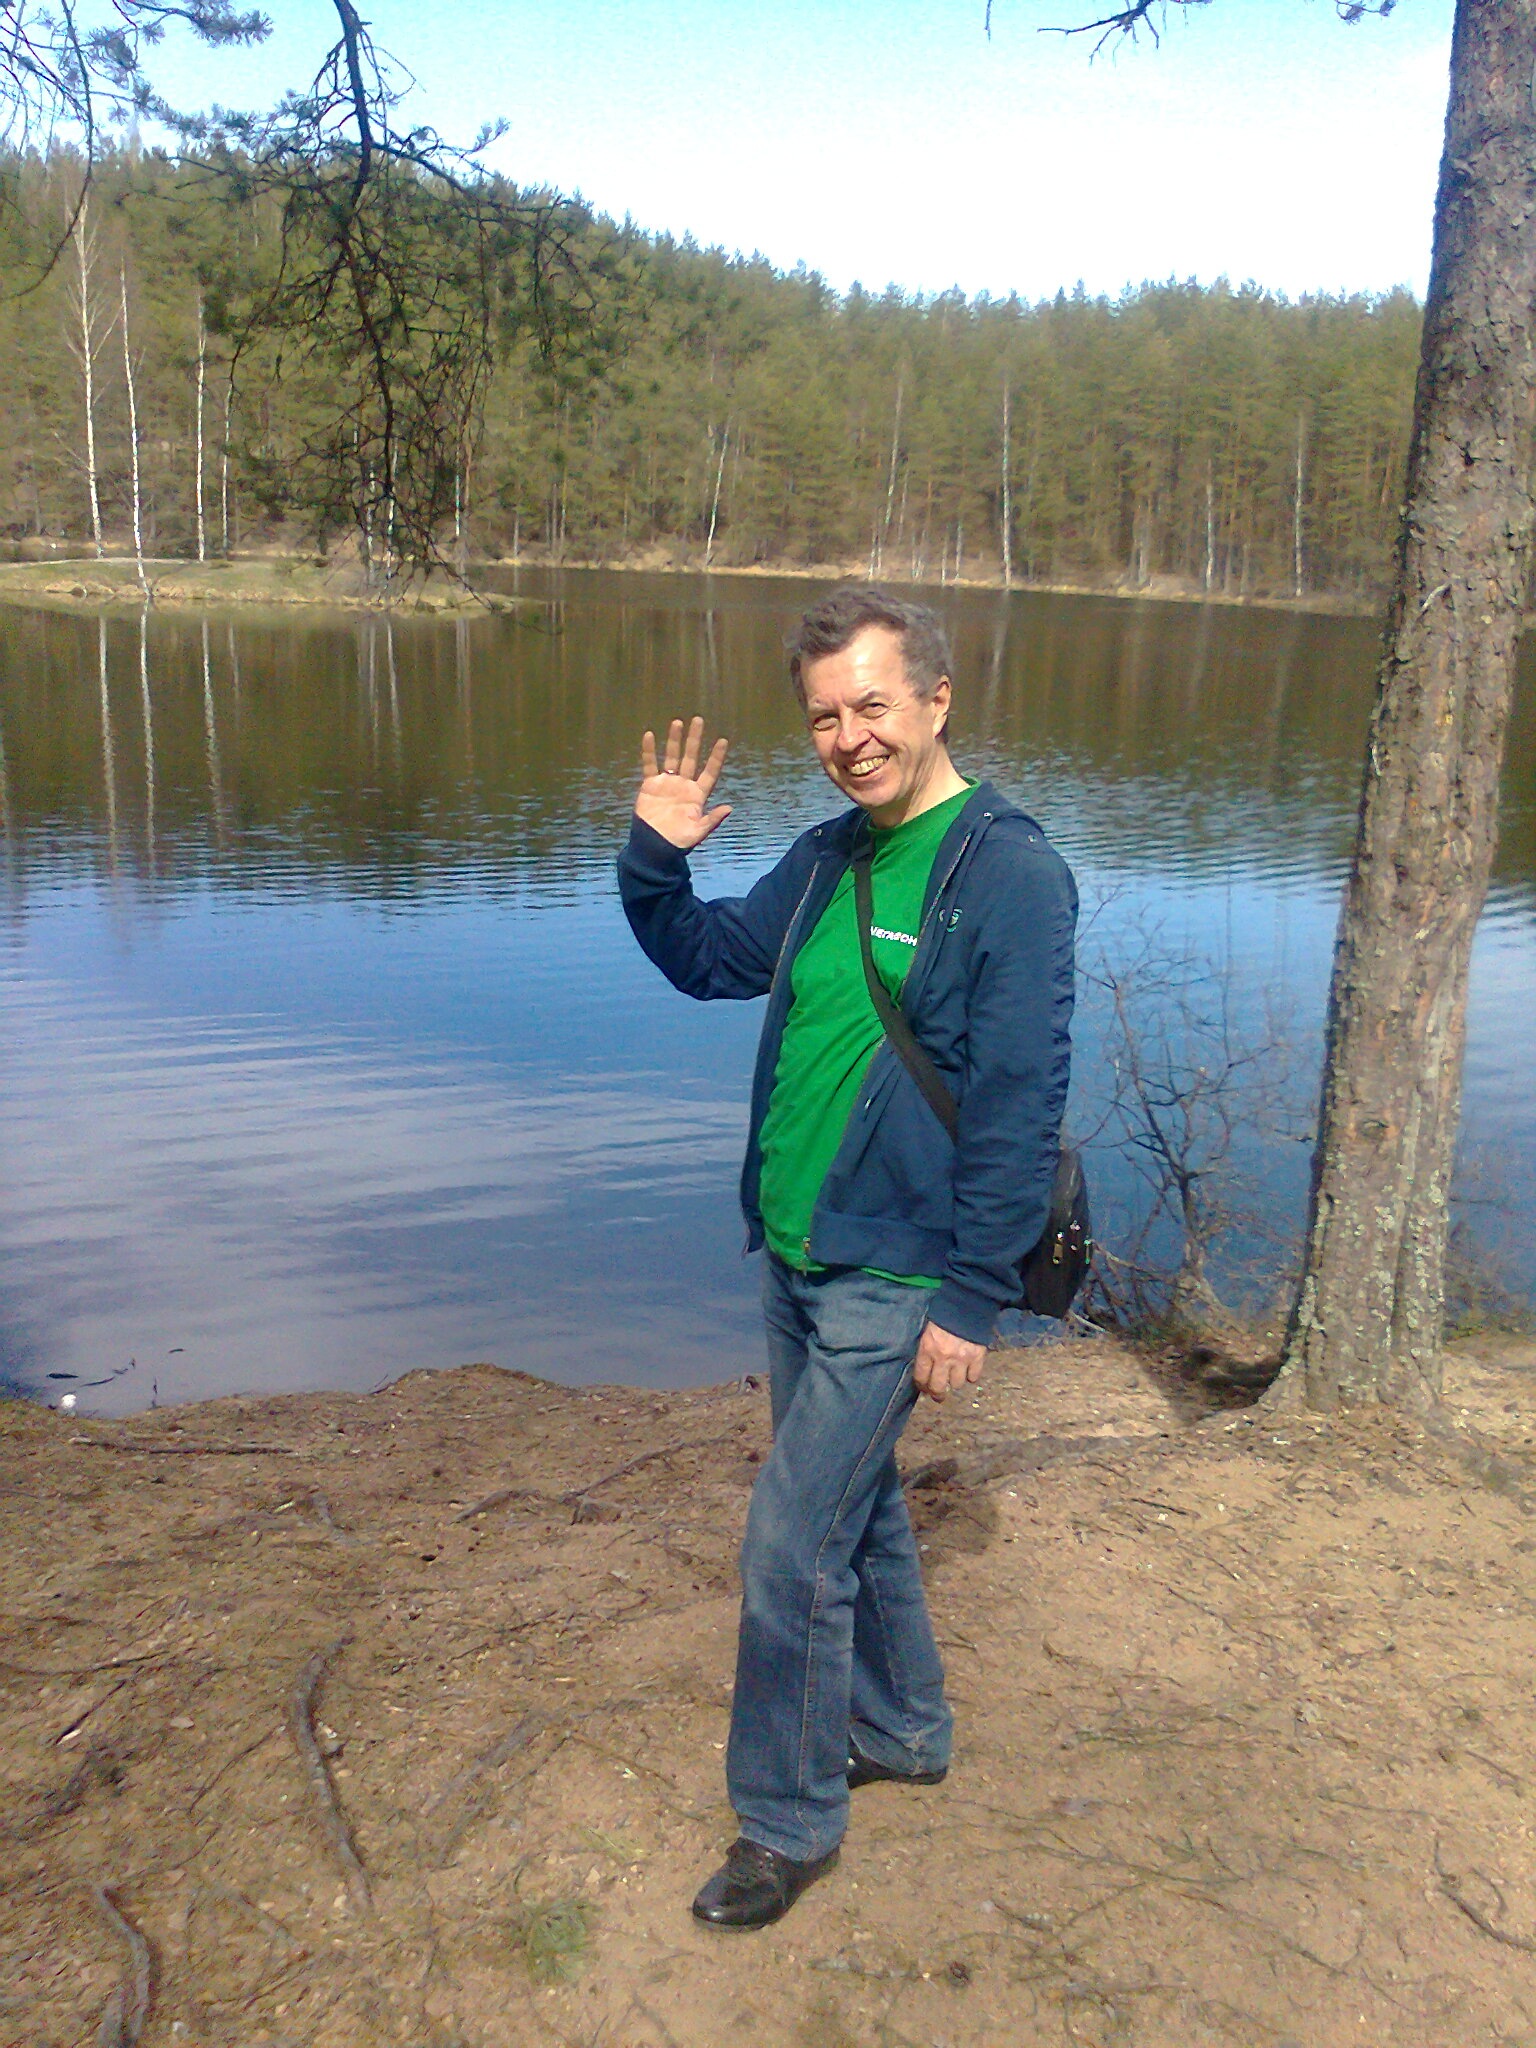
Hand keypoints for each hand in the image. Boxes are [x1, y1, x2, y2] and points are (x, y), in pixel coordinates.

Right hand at [635, 716, 731, 849]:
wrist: (654, 846)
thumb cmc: (678, 842)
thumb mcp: (698, 832)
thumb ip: (712, 819)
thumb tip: (729, 808)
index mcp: (698, 795)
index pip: (709, 771)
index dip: (716, 757)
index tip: (723, 740)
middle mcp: (684, 785)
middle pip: (691, 757)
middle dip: (695, 739)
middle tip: (698, 720)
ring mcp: (667, 783)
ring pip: (672, 756)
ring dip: (674, 740)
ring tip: (677, 722)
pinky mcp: (650, 785)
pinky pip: (650, 764)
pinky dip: (649, 751)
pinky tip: (649, 735)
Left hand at [912, 1320, 986, 1403]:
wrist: (967, 1303)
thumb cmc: (944, 1314)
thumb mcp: (928, 1330)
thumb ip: (927, 1349)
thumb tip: (926, 1367)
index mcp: (927, 1349)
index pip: (921, 1377)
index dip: (922, 1386)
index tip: (924, 1388)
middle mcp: (943, 1358)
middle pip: (938, 1387)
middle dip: (938, 1394)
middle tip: (939, 1396)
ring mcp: (961, 1359)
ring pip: (957, 1384)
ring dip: (955, 1381)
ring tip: (956, 1375)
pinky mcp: (977, 1358)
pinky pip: (974, 1377)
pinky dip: (972, 1375)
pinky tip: (969, 1370)